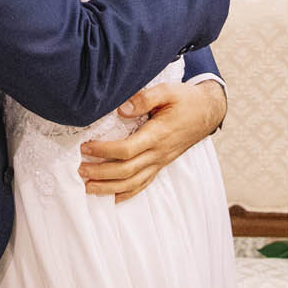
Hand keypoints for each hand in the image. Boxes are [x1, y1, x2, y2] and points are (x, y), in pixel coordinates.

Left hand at [77, 80, 225, 201]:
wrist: (207, 111)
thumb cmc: (186, 100)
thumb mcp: (167, 90)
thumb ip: (144, 98)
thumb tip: (121, 109)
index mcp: (157, 135)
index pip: (126, 149)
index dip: (104, 151)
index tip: (86, 147)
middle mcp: (158, 153)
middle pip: (126, 171)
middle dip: (101, 173)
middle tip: (80, 170)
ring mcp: (160, 161)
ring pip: (133, 183)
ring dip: (109, 188)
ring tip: (88, 187)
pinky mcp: (162, 164)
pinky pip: (144, 184)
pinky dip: (127, 193)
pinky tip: (113, 197)